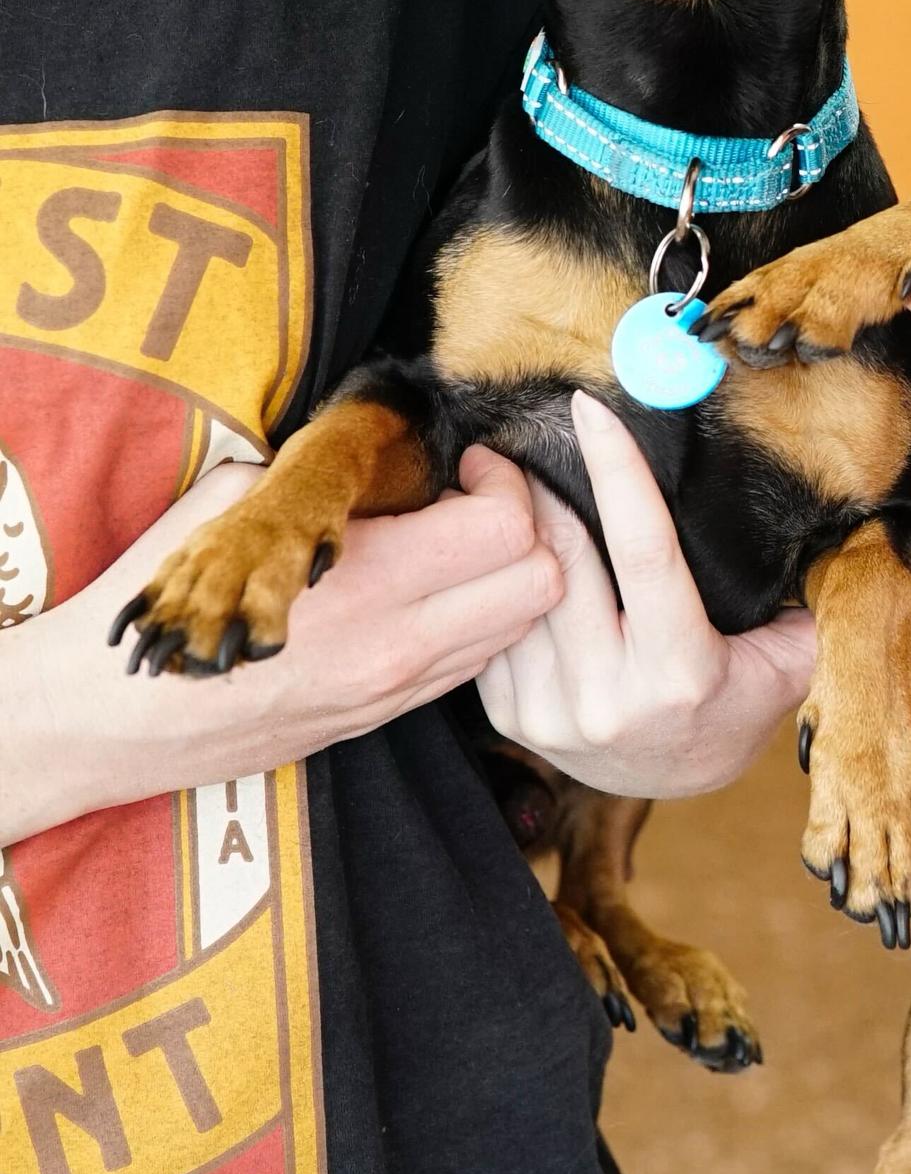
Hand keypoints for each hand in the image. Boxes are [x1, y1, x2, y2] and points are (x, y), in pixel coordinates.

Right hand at [3, 451, 562, 845]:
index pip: (509, 528)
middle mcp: (398, 647)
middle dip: (532, 528)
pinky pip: (471, 666)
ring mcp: (394, 694)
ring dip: (511, 580)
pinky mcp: (380, 721)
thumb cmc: (162, 601)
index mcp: (367, 582)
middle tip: (481, 498)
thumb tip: (373, 452)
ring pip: (518, 631)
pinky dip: (478, 622)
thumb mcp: (235, 506)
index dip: (506, 480)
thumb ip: (318, 481)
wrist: (105, 716)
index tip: (469, 461)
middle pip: (542, 585)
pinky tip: (431, 593)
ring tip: (459, 544)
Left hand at [474, 394, 910, 798]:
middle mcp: (612, 701)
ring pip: (521, 592)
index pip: (646, 555)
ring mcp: (554, 714)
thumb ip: (860, 621)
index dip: (618, 475)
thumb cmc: (740, 695)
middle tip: (518, 433)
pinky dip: (495, 578)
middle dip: (538, 490)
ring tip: (493, 472)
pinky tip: (494, 541)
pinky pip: (494, 628)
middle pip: (566, 562)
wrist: (670, 771)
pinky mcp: (511, 716)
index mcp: (685, 674)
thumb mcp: (798, 662)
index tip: (590, 408)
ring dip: (503, 526)